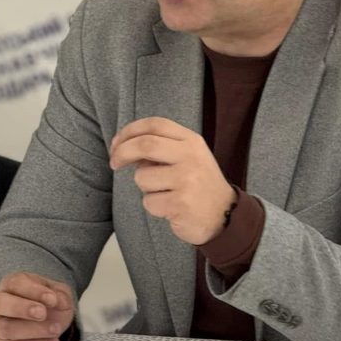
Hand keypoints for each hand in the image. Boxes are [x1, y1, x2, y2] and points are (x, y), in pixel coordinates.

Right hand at [0, 271, 74, 340]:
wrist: (45, 332)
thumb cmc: (47, 306)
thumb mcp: (59, 295)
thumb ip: (61, 295)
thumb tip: (60, 302)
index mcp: (12, 284)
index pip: (16, 283)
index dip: (35, 291)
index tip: (53, 300)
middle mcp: (0, 303)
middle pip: (0, 303)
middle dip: (23, 308)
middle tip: (43, 314)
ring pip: (6, 329)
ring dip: (34, 330)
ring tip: (56, 330)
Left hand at [109, 117, 233, 244]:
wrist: (226, 215)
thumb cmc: (198, 185)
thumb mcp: (187, 158)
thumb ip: (161, 148)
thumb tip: (123, 145)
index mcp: (191, 141)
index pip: (155, 124)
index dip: (129, 131)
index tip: (116, 143)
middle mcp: (191, 156)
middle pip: (145, 144)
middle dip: (122, 152)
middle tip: (114, 163)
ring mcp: (187, 179)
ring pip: (142, 178)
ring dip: (145, 188)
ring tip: (165, 193)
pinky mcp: (181, 203)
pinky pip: (149, 202)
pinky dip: (154, 207)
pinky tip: (171, 208)